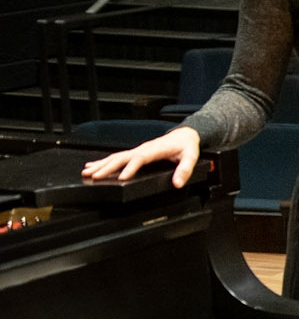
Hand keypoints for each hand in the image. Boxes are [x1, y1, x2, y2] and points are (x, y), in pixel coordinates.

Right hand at [79, 126, 201, 187]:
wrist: (185, 134)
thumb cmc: (186, 145)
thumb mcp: (191, 157)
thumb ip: (185, 170)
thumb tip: (177, 183)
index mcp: (155, 150)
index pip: (139, 159)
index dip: (130, 168)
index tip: (121, 178)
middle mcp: (143, 149)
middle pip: (121, 158)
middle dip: (107, 167)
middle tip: (93, 176)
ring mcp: (138, 150)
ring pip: (116, 157)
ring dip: (101, 164)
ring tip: (87, 171)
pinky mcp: (136, 152)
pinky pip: (117, 157)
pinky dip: (104, 161)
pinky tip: (94, 166)